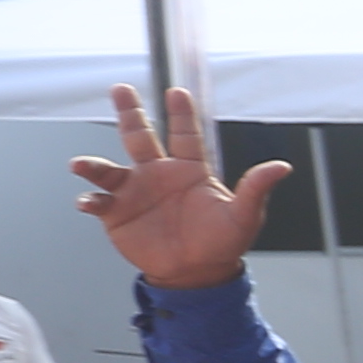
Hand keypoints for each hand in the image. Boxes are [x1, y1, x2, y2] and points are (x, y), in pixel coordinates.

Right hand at [72, 84, 297, 287]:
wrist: (197, 273)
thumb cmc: (222, 242)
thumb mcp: (244, 215)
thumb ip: (256, 188)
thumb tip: (281, 167)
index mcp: (189, 169)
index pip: (185, 134)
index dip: (181, 113)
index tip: (177, 92)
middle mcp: (158, 174)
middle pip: (140, 136)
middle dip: (130, 113)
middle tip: (121, 89)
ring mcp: (135, 192)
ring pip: (109, 169)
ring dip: (93, 165)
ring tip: (81, 164)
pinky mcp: (118, 214)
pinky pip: (99, 202)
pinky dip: (91, 200)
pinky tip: (88, 201)